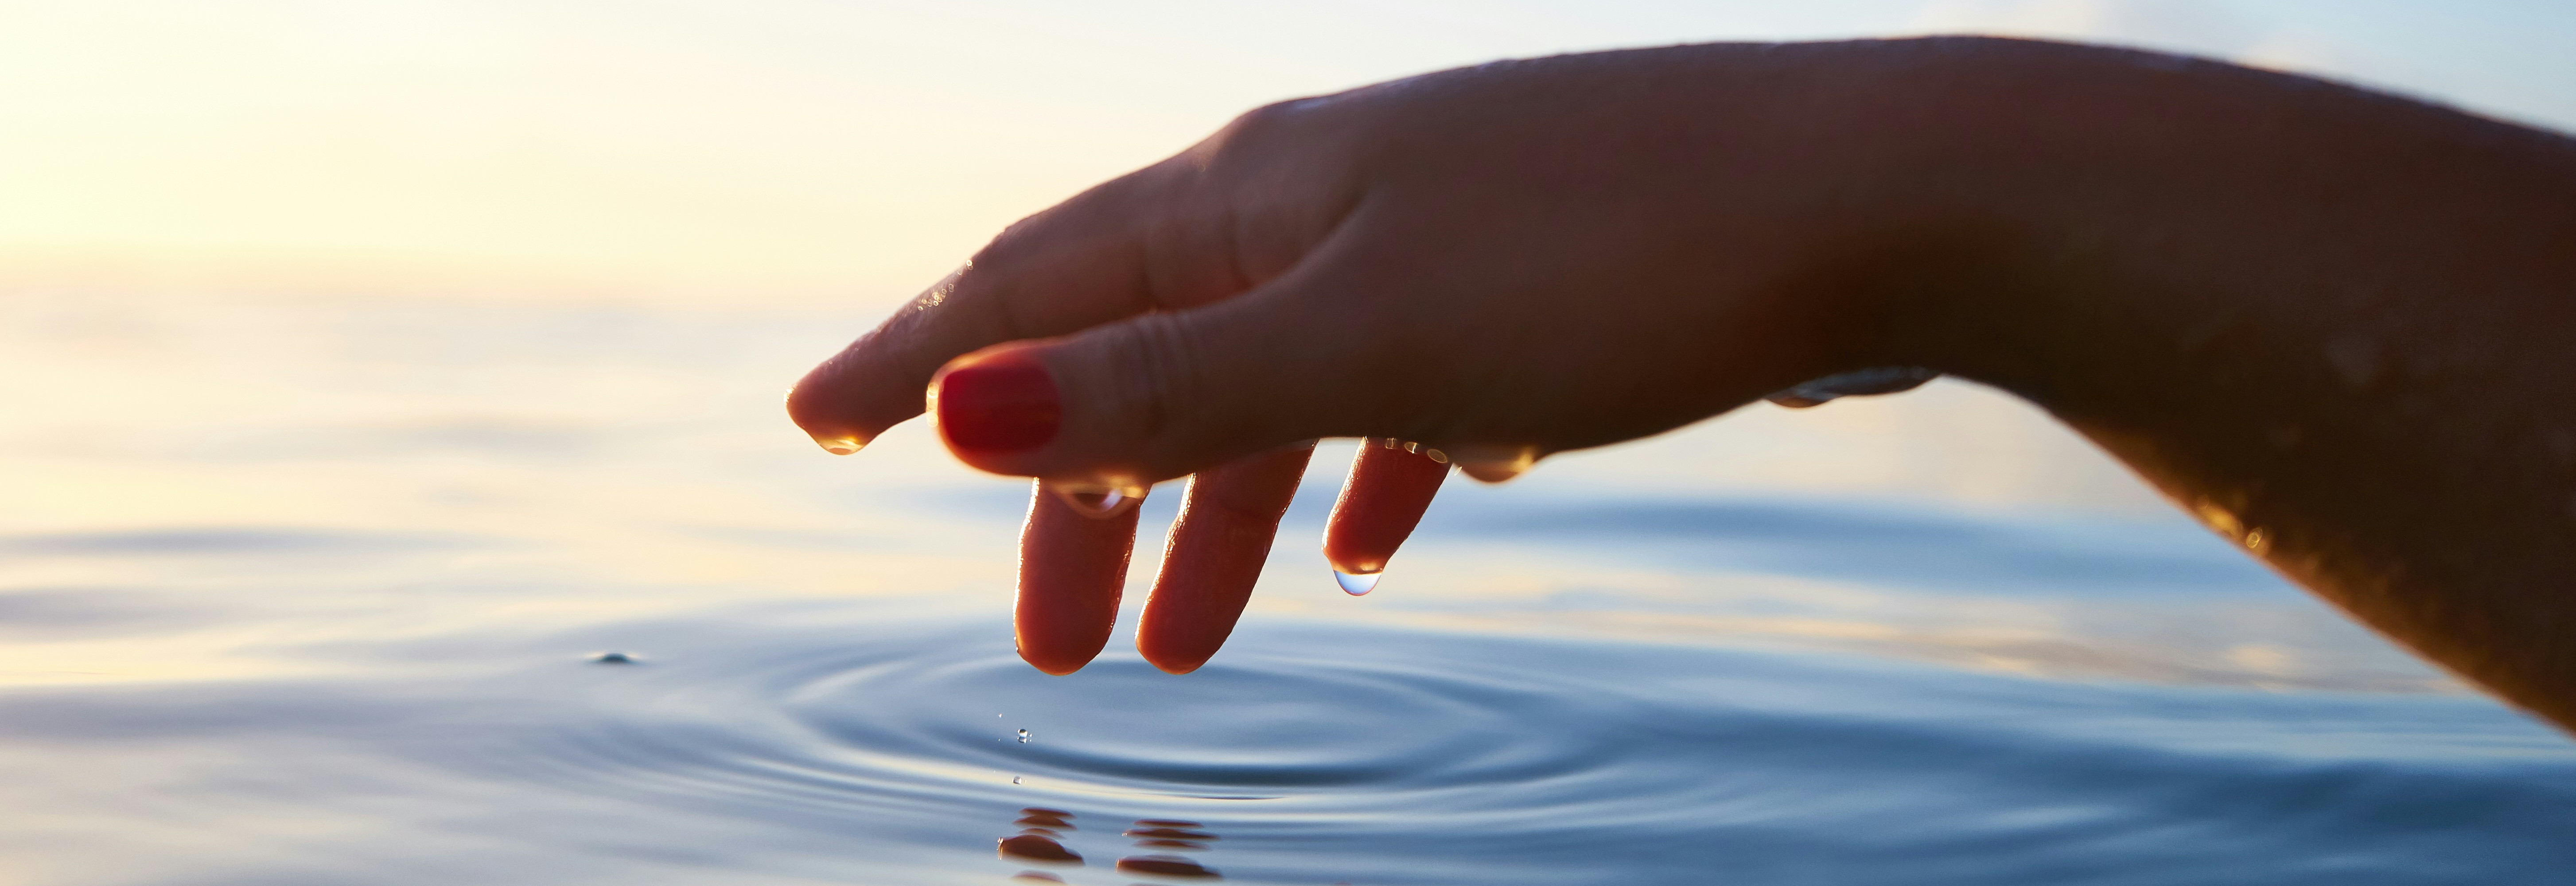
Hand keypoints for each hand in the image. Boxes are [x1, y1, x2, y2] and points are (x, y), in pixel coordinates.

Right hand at [787, 40, 1992, 673]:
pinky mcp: (1529, 278)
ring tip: (1197, 650)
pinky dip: (1359, 466)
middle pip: (1143, 351)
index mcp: (1253, 195)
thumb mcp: (1364, 336)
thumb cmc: (1617, 262)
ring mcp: (1429, 229)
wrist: (1875, 194)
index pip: (1028, 281)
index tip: (813, 420)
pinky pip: (1396, 384)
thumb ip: (1164, 379)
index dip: (914, 359)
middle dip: (1081, 500)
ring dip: (1221, 513)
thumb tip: (959, 406)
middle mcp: (1323, 194)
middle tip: (1050, 647)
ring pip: (1274, 384)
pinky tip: (1377, 539)